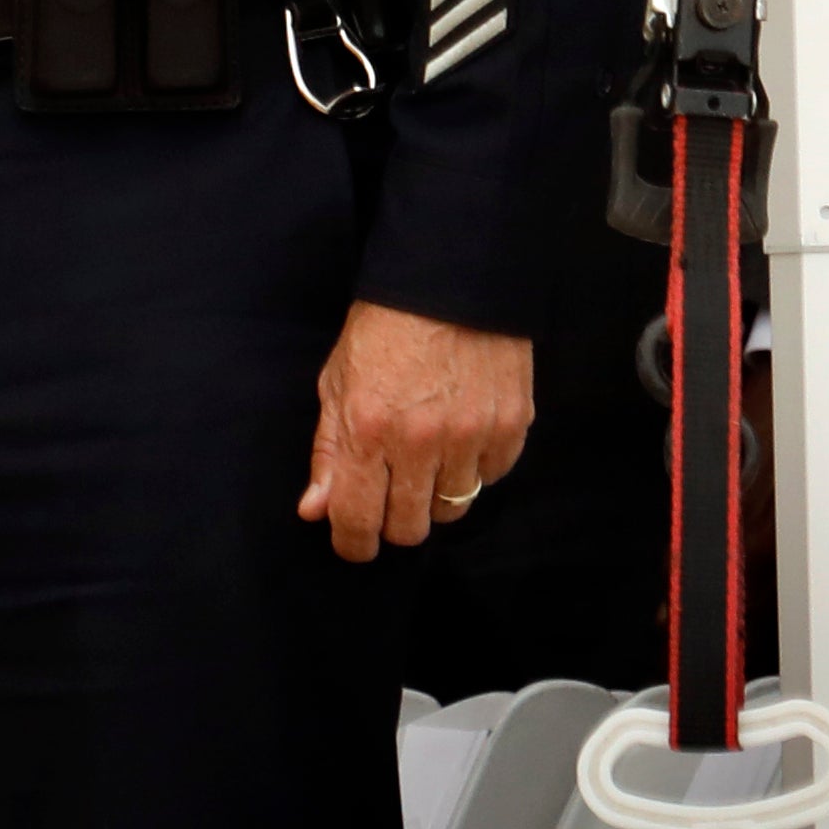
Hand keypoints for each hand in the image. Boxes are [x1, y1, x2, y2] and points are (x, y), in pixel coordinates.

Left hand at [299, 302, 533, 561]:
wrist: (450, 284)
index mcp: (368, 430)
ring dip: (435, 498)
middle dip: (394, 523)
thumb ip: (328, 452)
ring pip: (453, 509)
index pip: (359, 519)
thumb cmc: (383, 331)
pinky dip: (474, 471)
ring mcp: (472, 436)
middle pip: (411, 526)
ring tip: (424, 464)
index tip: (353, 544)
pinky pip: (491, 478)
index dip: (353, 543)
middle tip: (389, 500)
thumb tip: (316, 510)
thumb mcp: (336, 384)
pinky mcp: (512, 427)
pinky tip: (459, 442)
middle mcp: (422, 441)